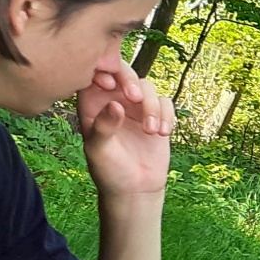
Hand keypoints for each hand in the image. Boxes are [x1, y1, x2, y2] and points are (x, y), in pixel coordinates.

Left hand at [77, 61, 175, 198]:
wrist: (134, 189)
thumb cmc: (109, 170)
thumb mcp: (99, 151)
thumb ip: (103, 127)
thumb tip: (116, 105)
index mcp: (91, 104)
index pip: (94, 74)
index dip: (102, 71)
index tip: (110, 87)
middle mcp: (114, 100)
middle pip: (122, 72)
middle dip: (130, 80)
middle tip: (134, 98)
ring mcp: (136, 107)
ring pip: (146, 86)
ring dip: (152, 106)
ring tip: (151, 131)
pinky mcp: (156, 116)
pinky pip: (165, 102)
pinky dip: (167, 115)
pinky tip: (162, 134)